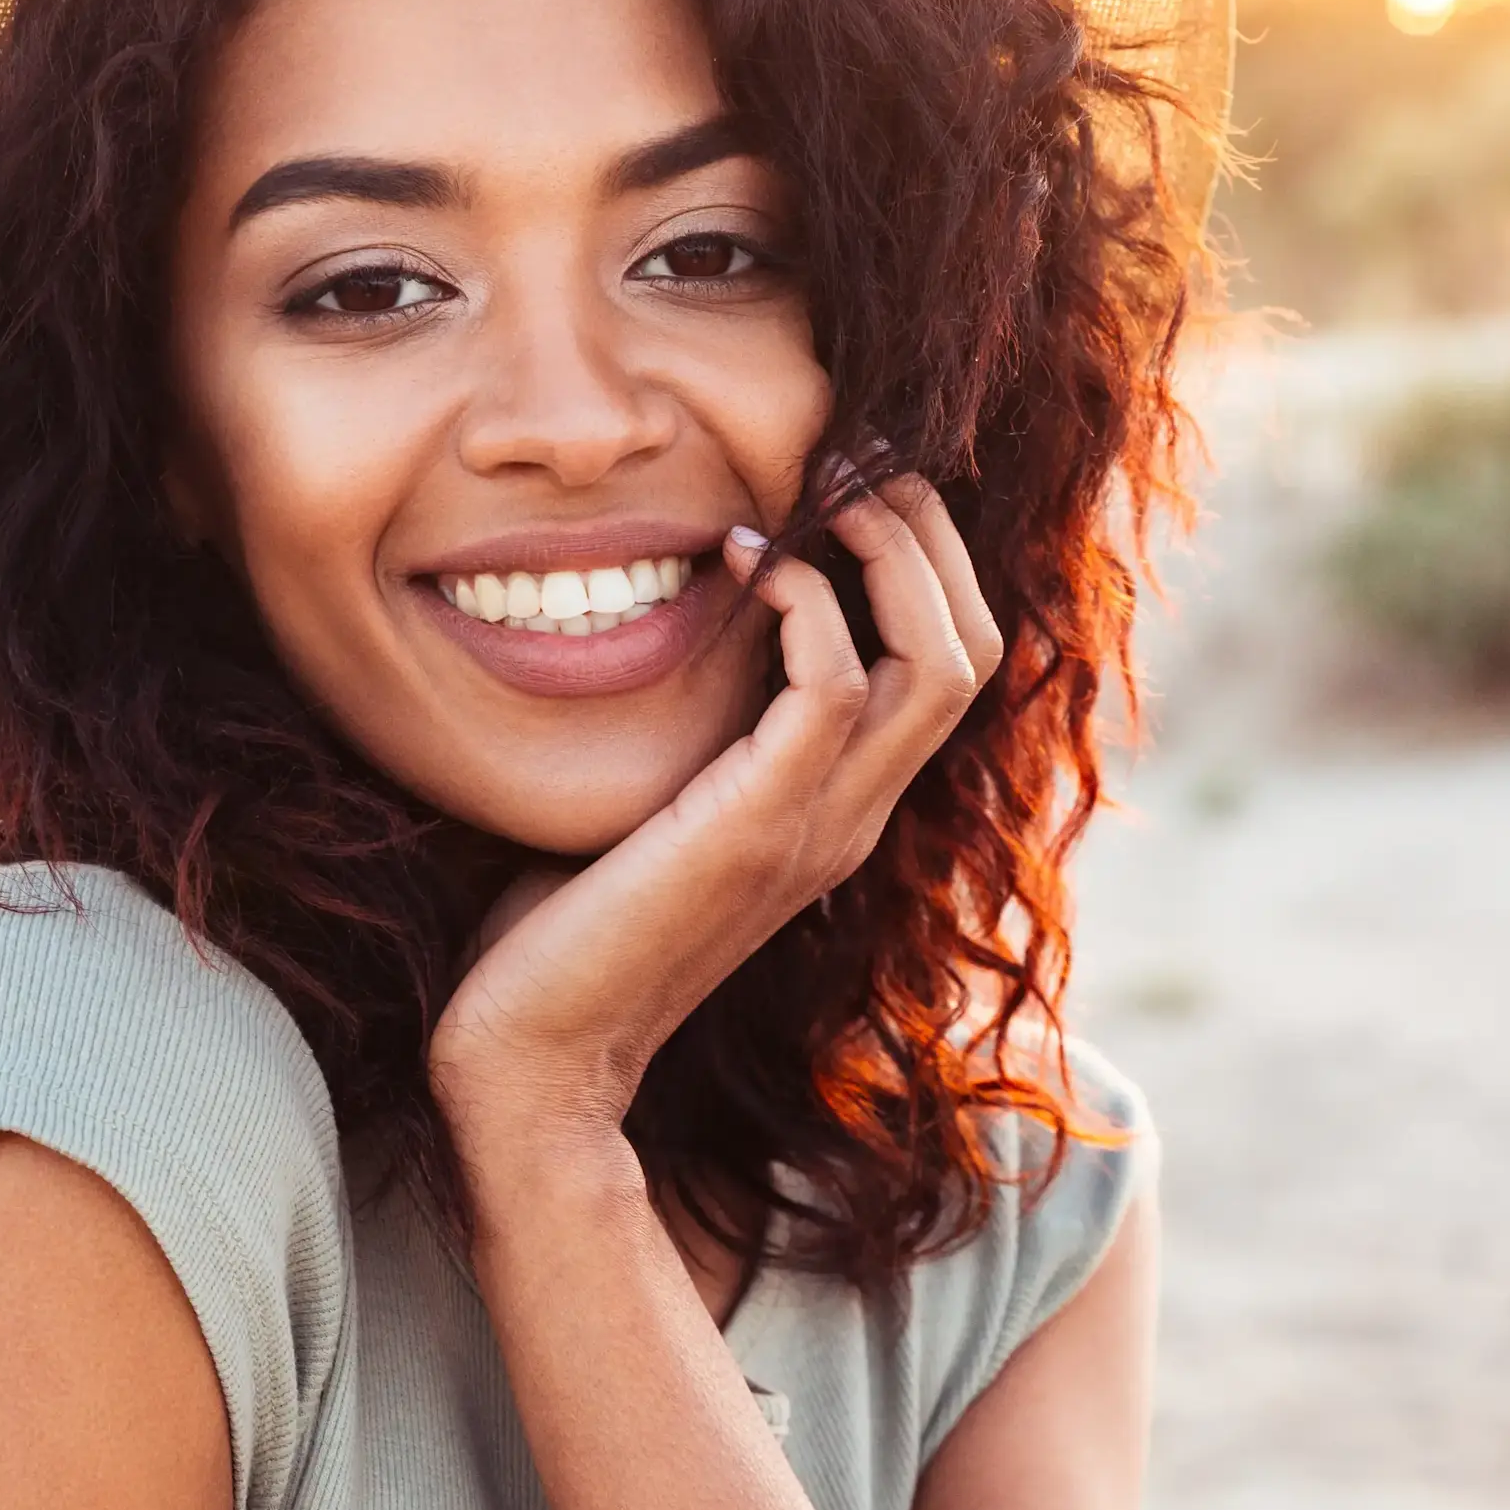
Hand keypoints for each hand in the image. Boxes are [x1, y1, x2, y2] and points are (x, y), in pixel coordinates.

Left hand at [425, 474, 1005, 1171]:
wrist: (531, 1054)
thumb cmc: (558, 931)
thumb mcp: (647, 807)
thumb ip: (685, 731)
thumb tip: (655, 619)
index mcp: (838, 811)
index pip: (952, 668)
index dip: (924, 562)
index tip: (845, 485)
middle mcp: (853, 818)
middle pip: (978, 648)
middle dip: (929, 533)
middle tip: (854, 454)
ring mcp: (819, 827)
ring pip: (941, 660)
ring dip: (890, 549)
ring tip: (824, 484)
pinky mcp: (761, 828)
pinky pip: (838, 687)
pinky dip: (807, 606)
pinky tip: (742, 566)